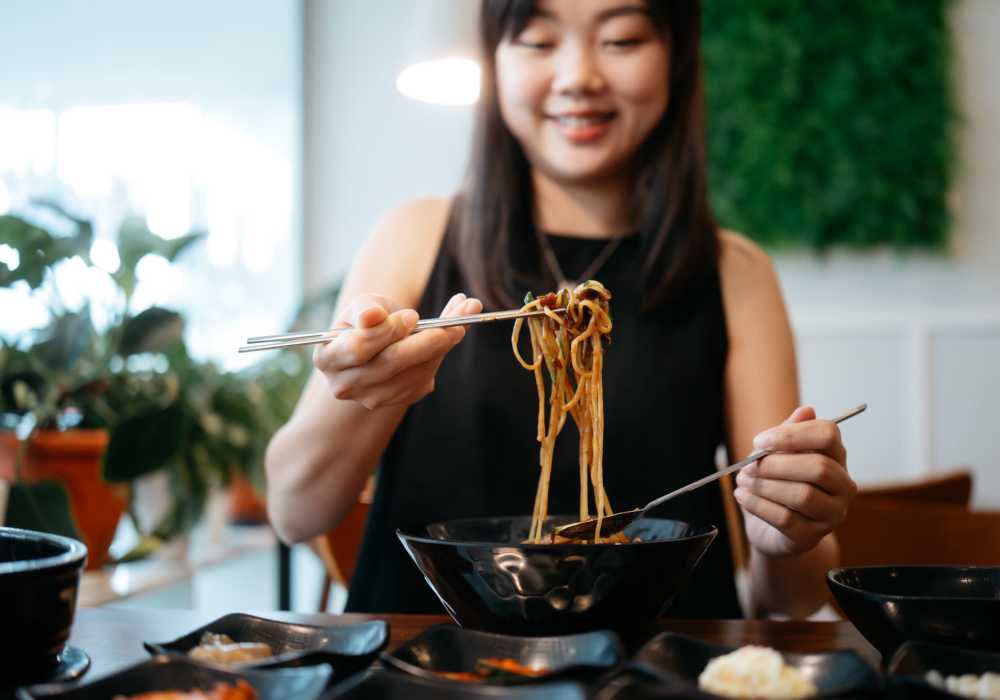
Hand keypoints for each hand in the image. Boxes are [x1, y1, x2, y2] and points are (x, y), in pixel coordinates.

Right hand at [313, 292, 481, 409]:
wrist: (378, 339)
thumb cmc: (367, 317)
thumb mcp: (363, 304)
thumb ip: (366, 310)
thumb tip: (372, 316)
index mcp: (327, 358)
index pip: (359, 348)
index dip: (388, 331)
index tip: (414, 315)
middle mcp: (346, 385)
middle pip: (392, 363)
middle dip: (428, 339)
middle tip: (458, 318)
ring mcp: (372, 398)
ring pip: (414, 373)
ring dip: (444, 344)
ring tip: (465, 313)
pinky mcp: (398, 401)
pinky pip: (425, 378)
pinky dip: (443, 353)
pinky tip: (454, 330)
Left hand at [734, 406, 856, 556]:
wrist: (772, 528)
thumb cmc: (778, 483)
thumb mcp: (780, 455)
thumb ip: (790, 433)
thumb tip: (806, 410)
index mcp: (836, 457)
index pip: (828, 435)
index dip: (791, 435)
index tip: (759, 441)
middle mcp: (843, 486)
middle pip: (818, 468)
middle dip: (775, 465)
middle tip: (747, 466)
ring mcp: (832, 514)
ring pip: (802, 495)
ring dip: (764, 486)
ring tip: (743, 481)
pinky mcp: (812, 537)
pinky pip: (786, 519)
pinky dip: (758, 505)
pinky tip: (742, 496)